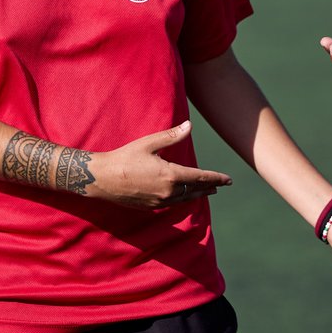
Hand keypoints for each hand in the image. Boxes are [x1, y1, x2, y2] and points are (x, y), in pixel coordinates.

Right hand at [93, 121, 232, 208]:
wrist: (102, 179)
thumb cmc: (125, 157)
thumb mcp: (149, 143)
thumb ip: (171, 136)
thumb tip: (190, 126)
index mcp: (171, 175)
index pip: (201, 178)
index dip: (216, 178)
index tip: (228, 179)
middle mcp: (168, 191)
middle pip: (196, 190)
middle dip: (210, 186)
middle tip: (222, 184)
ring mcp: (159, 201)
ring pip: (185, 199)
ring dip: (198, 194)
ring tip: (207, 191)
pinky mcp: (150, 206)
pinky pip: (173, 204)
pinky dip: (183, 199)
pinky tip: (184, 196)